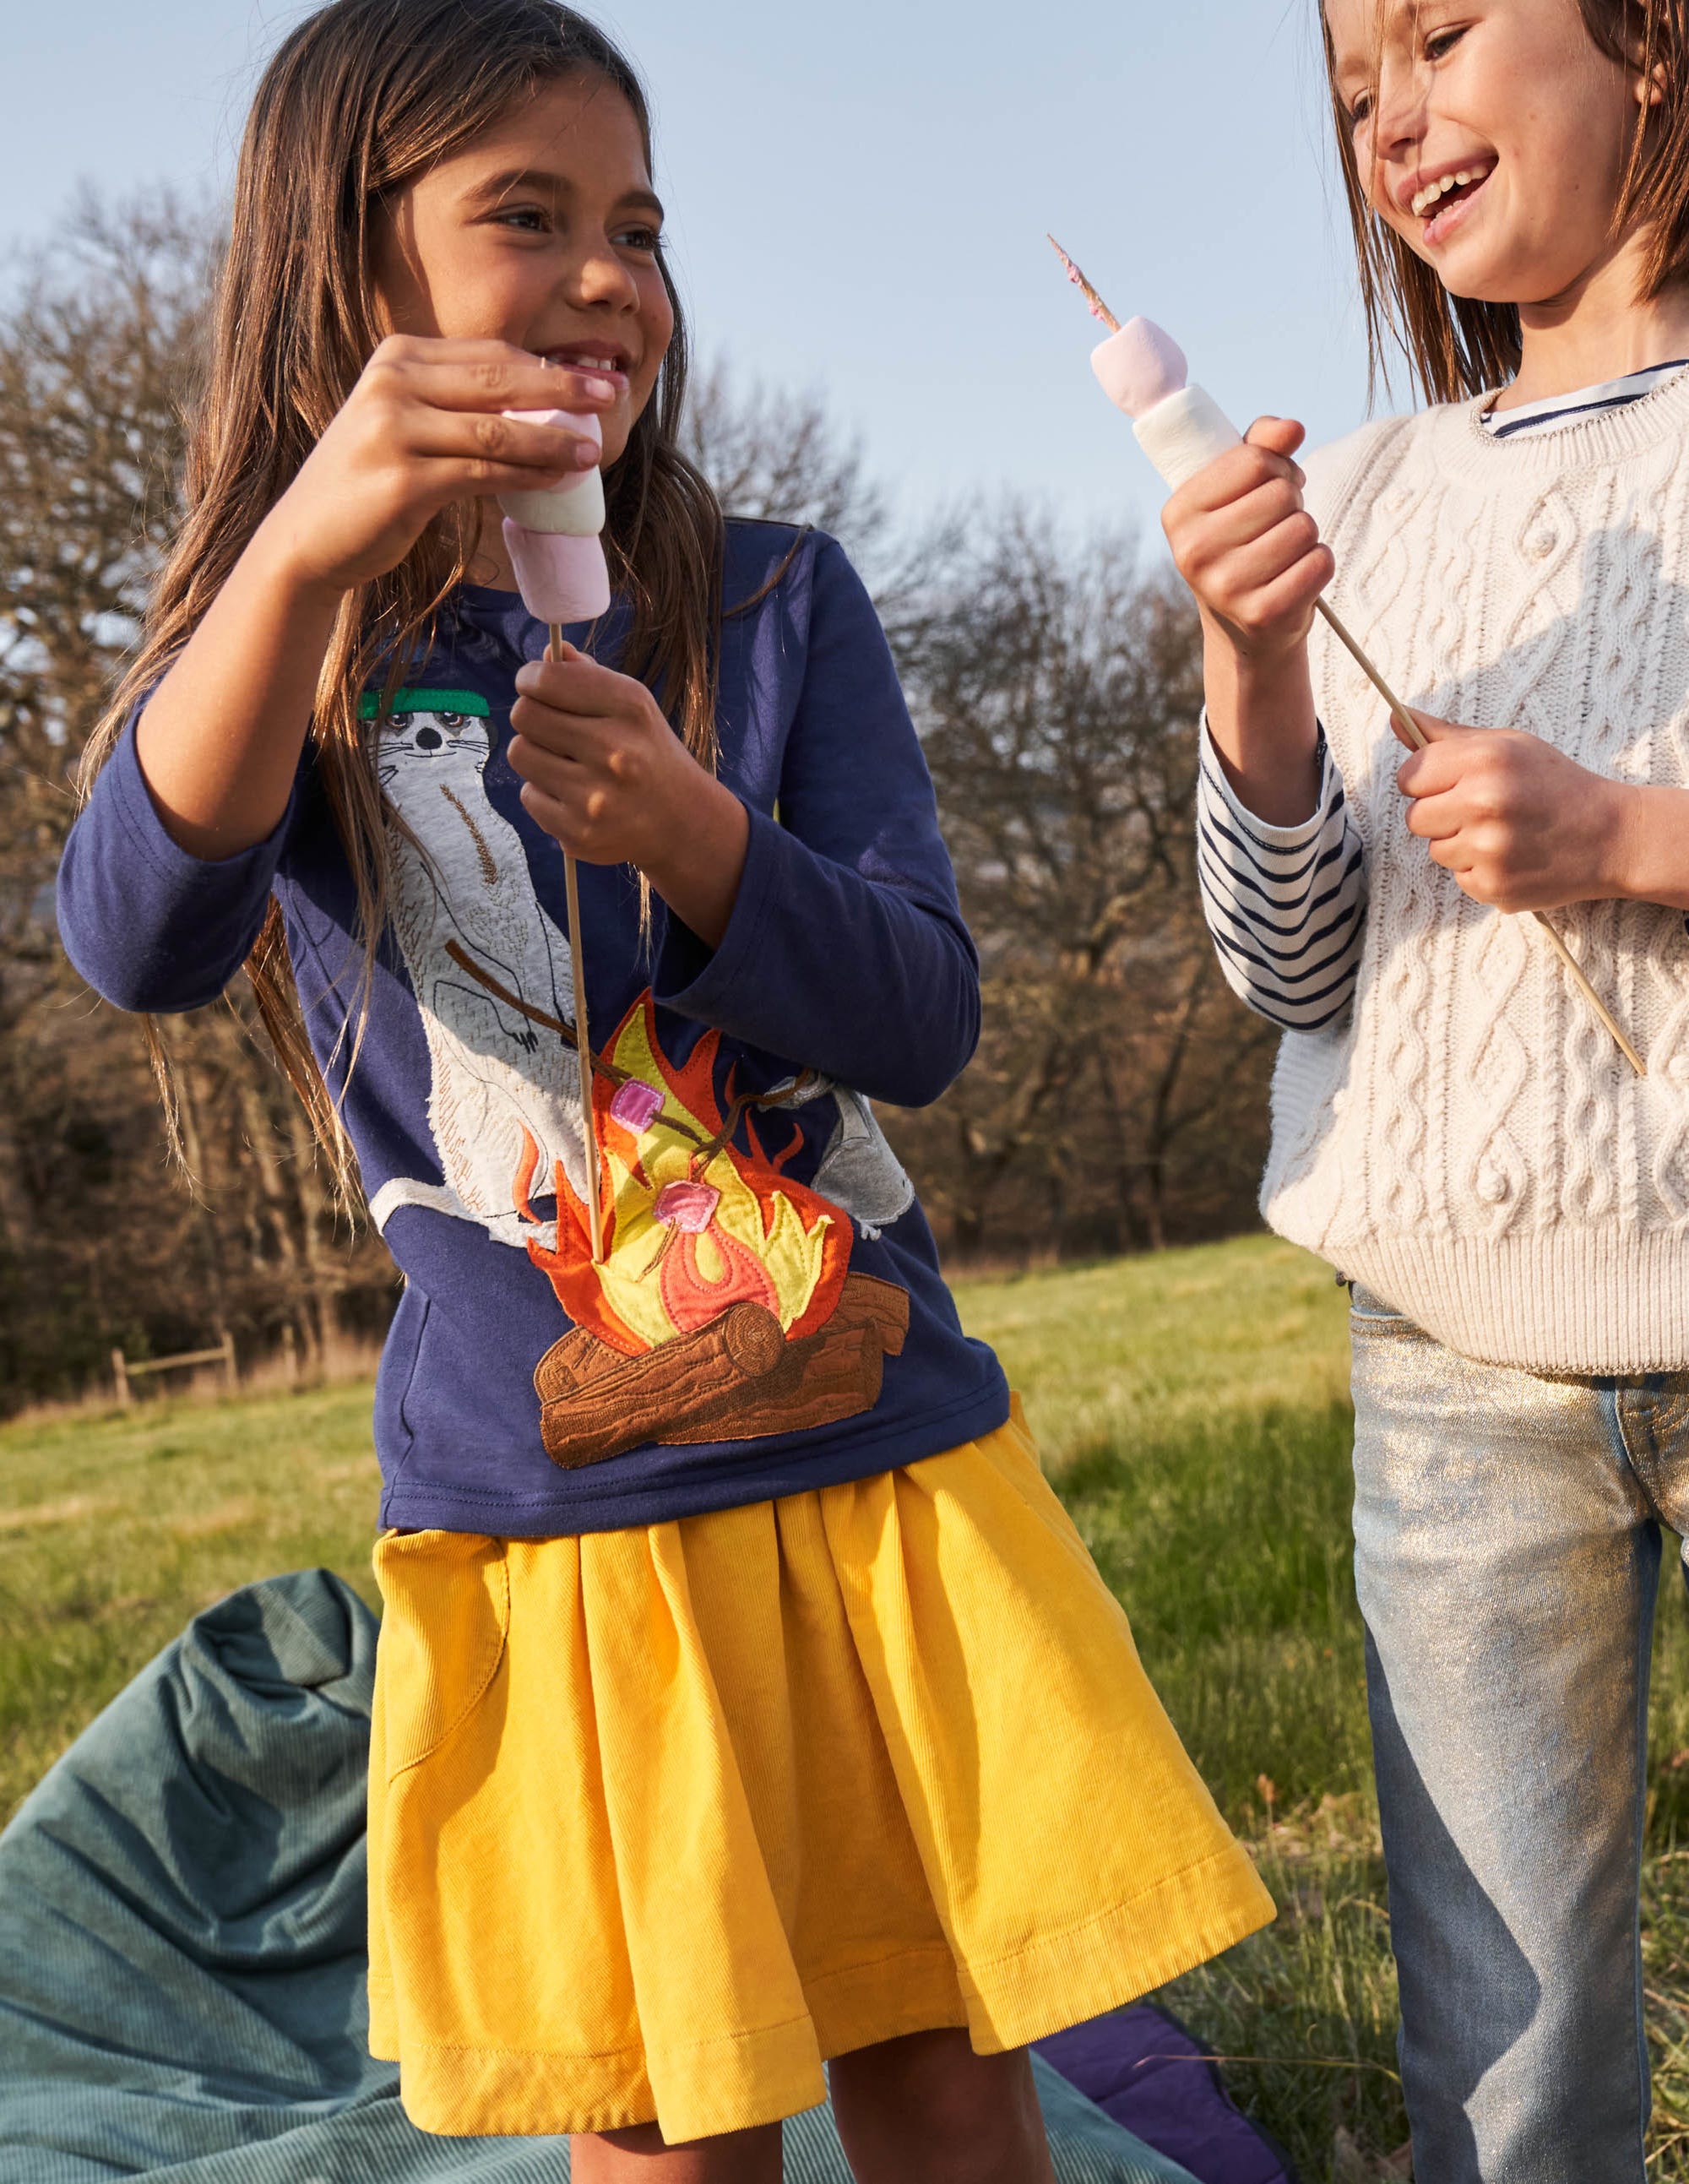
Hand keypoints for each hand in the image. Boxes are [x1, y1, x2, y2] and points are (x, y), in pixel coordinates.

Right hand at [259, 337, 614, 597]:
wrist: (309, 538)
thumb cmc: (370, 485)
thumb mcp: (408, 425)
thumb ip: (459, 408)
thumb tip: (542, 409)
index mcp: (398, 356)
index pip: (491, 355)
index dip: (550, 366)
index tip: (599, 378)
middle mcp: (393, 382)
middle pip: (500, 380)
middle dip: (565, 388)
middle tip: (613, 397)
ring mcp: (393, 428)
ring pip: (497, 428)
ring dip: (554, 439)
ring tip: (595, 450)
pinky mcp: (401, 480)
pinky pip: (483, 472)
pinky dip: (528, 474)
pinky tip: (560, 478)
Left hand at [508, 646, 749, 945]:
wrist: (681, 822)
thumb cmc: (648, 753)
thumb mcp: (633, 706)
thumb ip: (587, 676)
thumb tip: (544, 655)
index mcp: (630, 707)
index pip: (545, 680)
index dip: (531, 679)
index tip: (536, 686)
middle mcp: (614, 750)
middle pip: (524, 715)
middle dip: (532, 716)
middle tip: (552, 728)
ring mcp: (594, 796)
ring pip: (519, 753)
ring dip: (535, 754)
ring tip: (565, 763)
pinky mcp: (577, 832)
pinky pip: (528, 796)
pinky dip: (543, 794)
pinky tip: (572, 796)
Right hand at [1163, 417, 1334, 666]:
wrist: (1243, 626)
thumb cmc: (1245, 539)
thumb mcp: (1242, 487)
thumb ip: (1262, 444)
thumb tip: (1293, 429)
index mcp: (1179, 512)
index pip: (1253, 460)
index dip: (1277, 467)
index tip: (1271, 485)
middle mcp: (1193, 551)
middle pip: (1281, 494)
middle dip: (1293, 503)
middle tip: (1277, 525)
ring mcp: (1224, 587)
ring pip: (1303, 527)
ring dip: (1306, 535)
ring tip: (1284, 553)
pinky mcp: (1261, 614)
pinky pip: (1319, 563)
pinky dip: (1319, 564)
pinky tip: (1296, 577)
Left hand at [1396, 711, 1633, 911]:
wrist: (1611, 836)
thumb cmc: (1554, 784)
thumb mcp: (1508, 745)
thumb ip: (1447, 736)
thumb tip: (1397, 717)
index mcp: (1485, 761)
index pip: (1409, 777)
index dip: (1426, 781)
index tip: (1450, 784)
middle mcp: (1484, 804)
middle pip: (1415, 818)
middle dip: (1441, 815)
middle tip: (1481, 811)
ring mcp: (1488, 849)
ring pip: (1436, 851)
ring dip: (1461, 844)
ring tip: (1503, 834)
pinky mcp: (1494, 886)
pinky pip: (1460, 879)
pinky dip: (1480, 871)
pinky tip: (1513, 857)